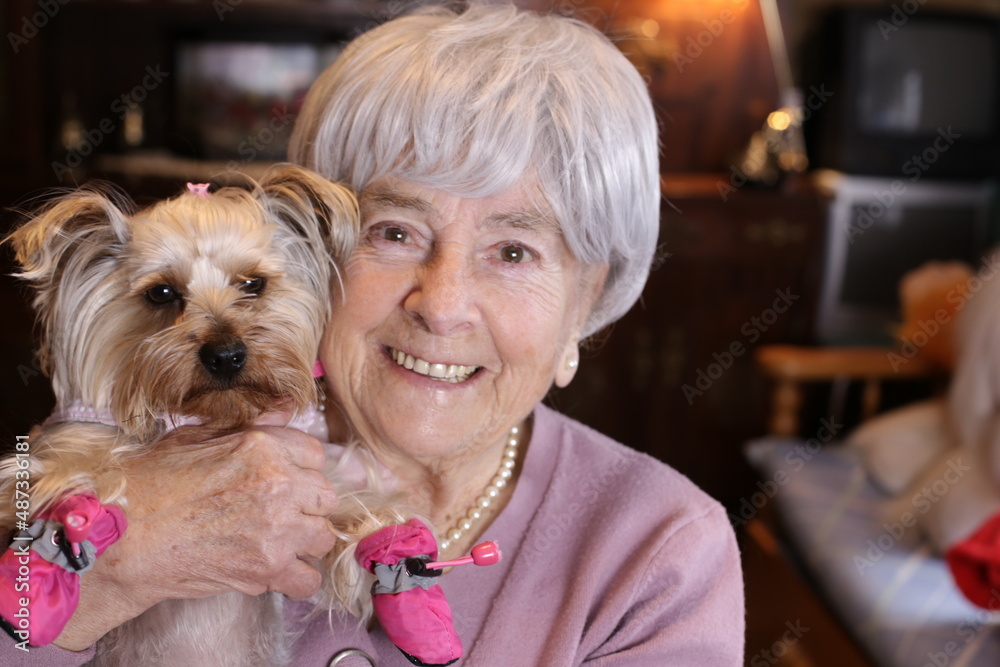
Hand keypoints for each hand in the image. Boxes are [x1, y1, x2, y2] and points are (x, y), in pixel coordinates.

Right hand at [54, 423, 338, 649]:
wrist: (120, 539)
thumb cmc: (149, 485)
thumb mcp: (197, 437)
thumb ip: (250, 425)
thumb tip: (284, 409)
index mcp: (263, 447)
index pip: (316, 454)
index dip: (301, 467)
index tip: (288, 478)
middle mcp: (279, 484)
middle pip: (325, 495)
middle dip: (307, 504)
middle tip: (281, 512)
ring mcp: (277, 529)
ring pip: (324, 536)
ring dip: (305, 540)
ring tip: (279, 541)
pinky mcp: (267, 569)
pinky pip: (308, 579)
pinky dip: (297, 579)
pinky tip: (278, 571)